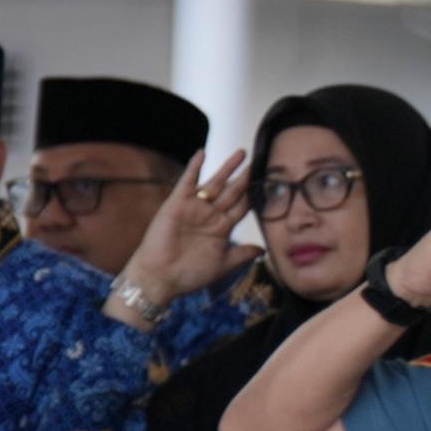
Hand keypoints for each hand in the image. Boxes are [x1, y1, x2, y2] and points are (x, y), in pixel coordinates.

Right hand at [116, 153, 251, 307]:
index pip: (243, 207)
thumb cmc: (190, 274)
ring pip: (216, 183)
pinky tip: (203, 153)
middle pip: (233, 192)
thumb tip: (264, 250)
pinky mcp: (177, 203)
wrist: (160, 277)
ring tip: (242, 153)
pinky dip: (194, 168)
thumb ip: (242, 255)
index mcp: (222, 228)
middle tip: (259, 160)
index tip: (270, 183)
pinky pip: (188, 181)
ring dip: (228, 168)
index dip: (255, 196)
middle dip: (246, 177)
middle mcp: (210, 215)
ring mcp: (195, 207)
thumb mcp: (222, 264)